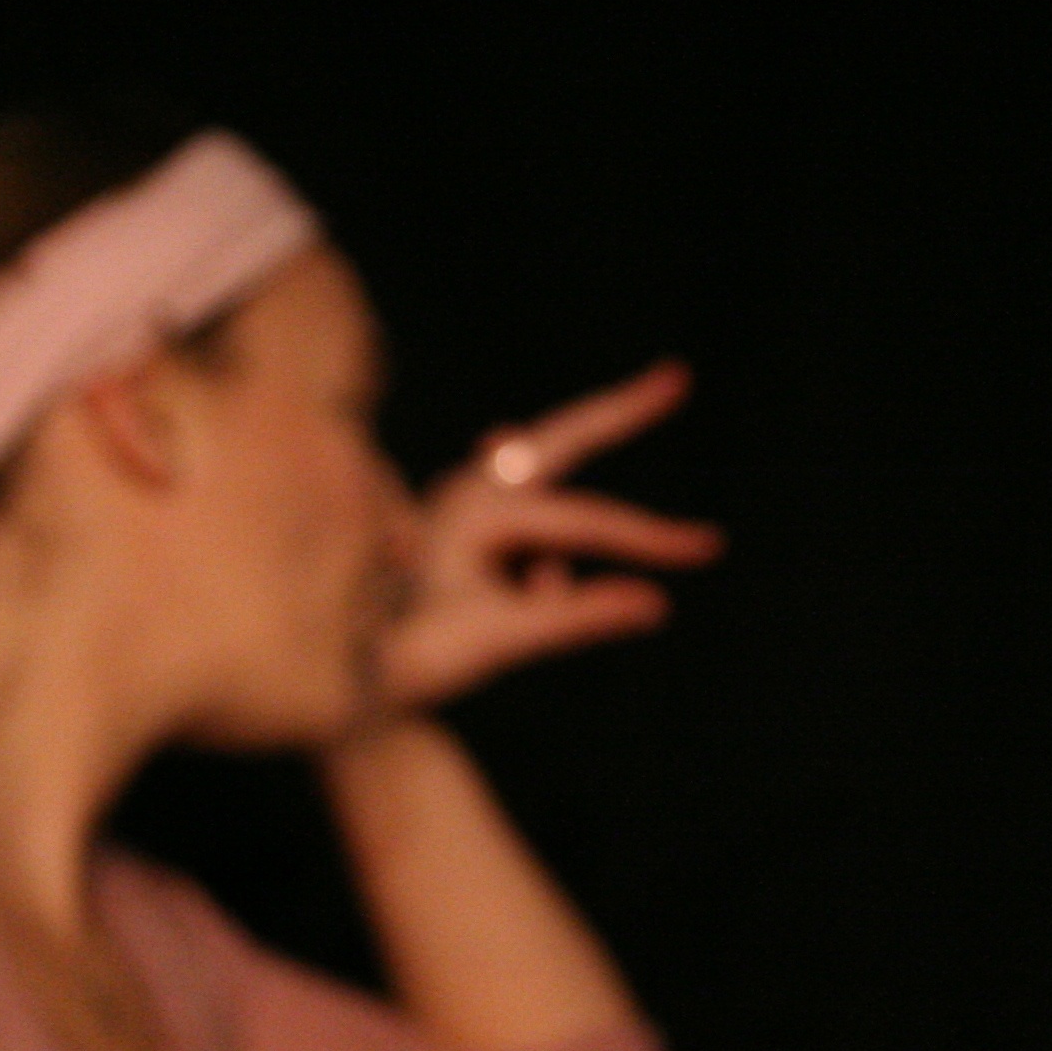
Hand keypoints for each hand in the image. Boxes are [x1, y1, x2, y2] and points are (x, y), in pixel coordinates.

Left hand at [374, 361, 723, 715]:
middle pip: (560, 440)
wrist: (346, 673)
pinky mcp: (463, 524)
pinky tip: (521, 584)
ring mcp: (463, 503)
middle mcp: (466, 493)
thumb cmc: (415, 656)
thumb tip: (655, 603)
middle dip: (618, 411)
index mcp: (474, 511)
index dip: (646, 536)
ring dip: (568, 541)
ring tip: (550, 574)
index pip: (581, 520)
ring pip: (549, 501)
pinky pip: (528, 522)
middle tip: (676, 377)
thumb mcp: (500, 640)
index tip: (705, 548)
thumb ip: (575, 618)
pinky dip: (542, 548)